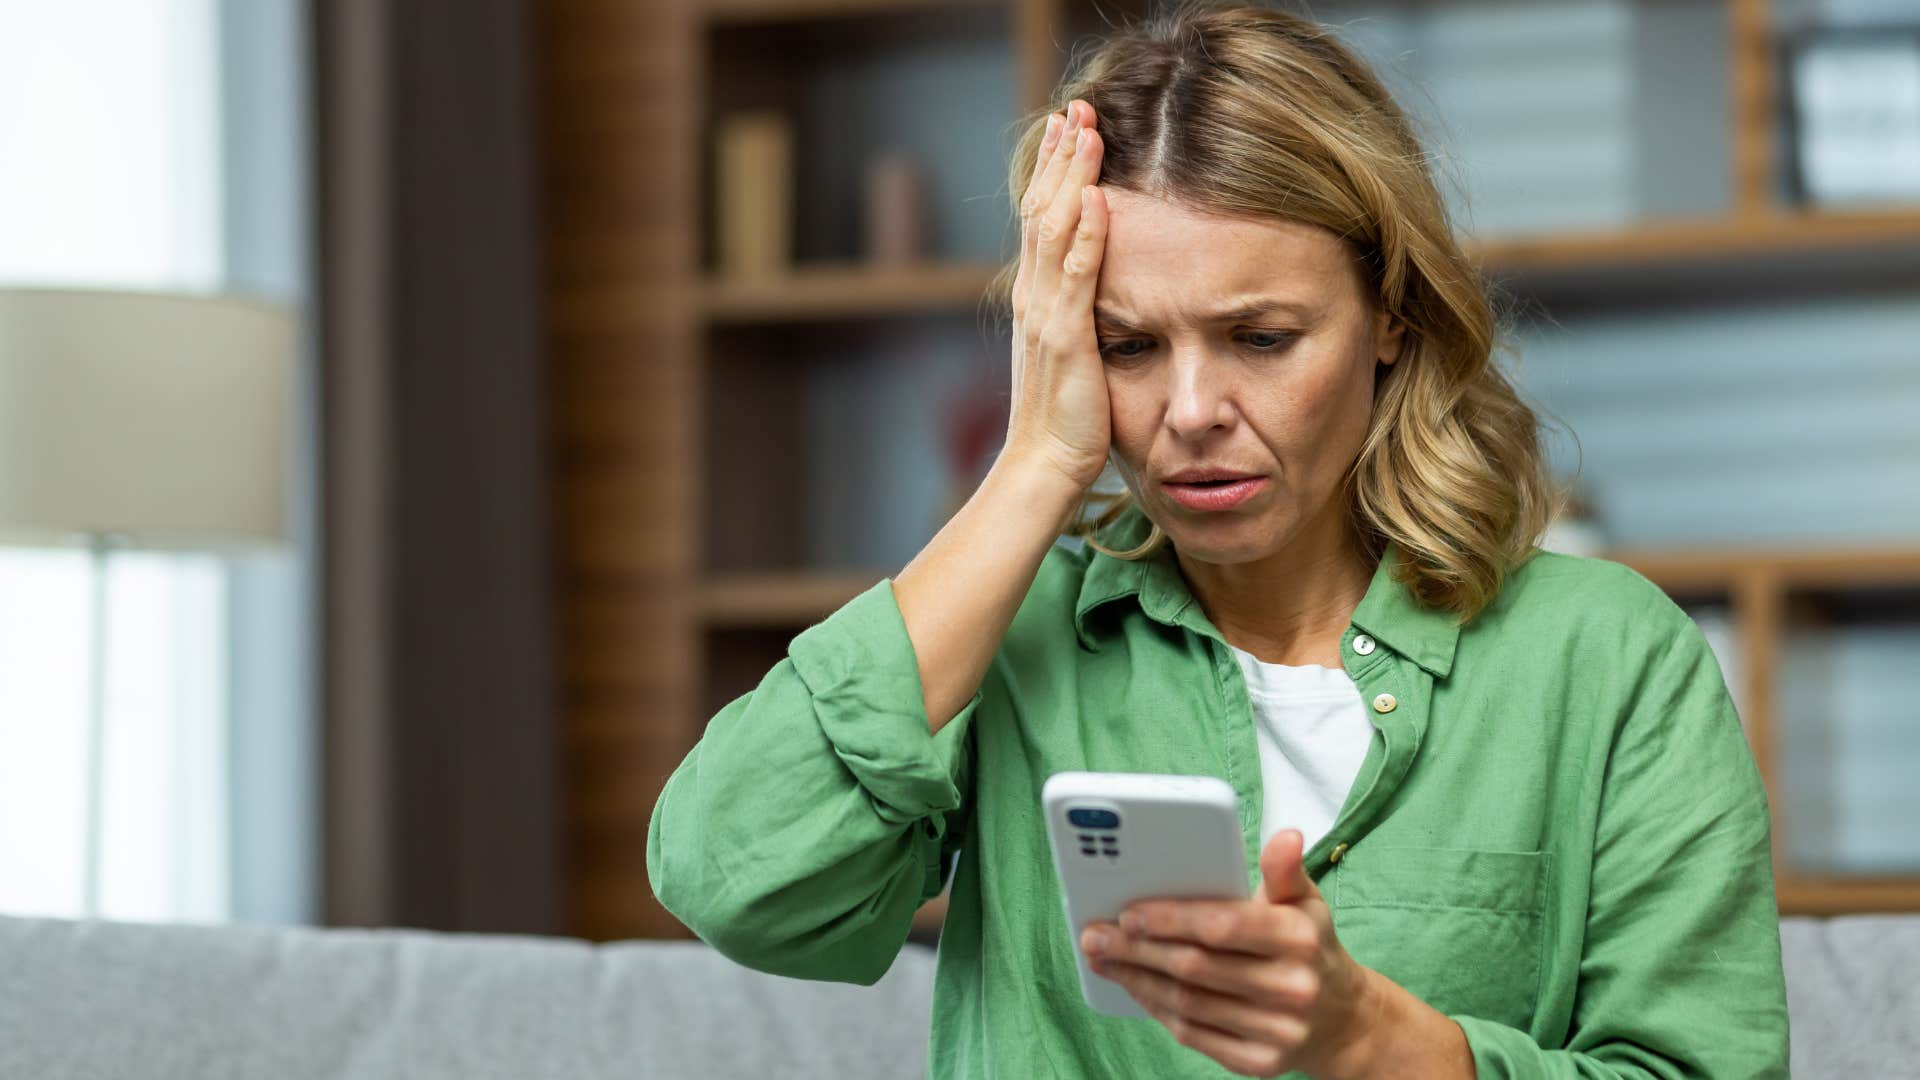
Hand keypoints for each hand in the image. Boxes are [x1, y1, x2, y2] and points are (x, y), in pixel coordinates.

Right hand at [1004, 98, 1111, 492]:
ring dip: (1071, 176)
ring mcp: (1046, 314)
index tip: (1070, 127)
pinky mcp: (1066, 338)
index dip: (1055, 170)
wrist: (1043, 465)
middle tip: (1076, 106)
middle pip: (1041, 209)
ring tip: (1087, 130)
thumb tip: (1093, 287)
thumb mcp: (1071, 353)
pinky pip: (1076, 276)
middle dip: (1061, 156)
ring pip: (1053, 229)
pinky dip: (1085, 234)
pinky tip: (1095, 198)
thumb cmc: (1064, 418)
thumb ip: (1077, 314)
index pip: (1041, 218)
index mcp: (1036, 297)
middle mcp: (1034, 296)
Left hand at [1078, 829, 1378, 1077]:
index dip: (1170, 919)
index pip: (1223, 926)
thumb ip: (1284, 870)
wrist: (1344, 1021)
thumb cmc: (1309, 948)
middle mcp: (1293, 987)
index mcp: (1299, 938)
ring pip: (1189, 1003)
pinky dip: (1157, 1010)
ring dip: (1137, 980)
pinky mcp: (1260, 1063)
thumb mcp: (1305, 903)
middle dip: (1137, 950)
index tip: (1127, 912)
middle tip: (1095, 936)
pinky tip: (1136, 988)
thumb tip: (1284, 837)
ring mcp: (1278, 1030)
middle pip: (1196, 967)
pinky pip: (1194, 1035)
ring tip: (1104, 959)